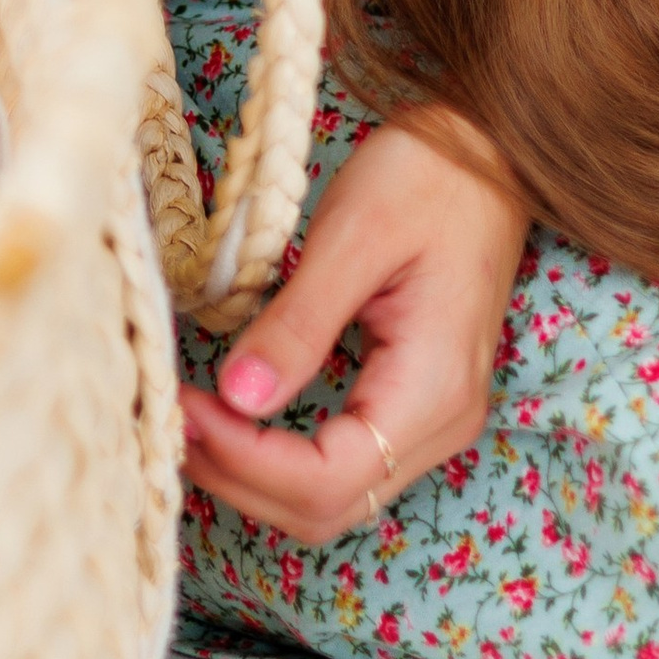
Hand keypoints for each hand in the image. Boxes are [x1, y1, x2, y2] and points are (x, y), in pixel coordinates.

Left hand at [177, 116, 530, 543]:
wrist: (487, 151)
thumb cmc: (428, 177)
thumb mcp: (354, 236)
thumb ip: (298, 323)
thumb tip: (238, 398)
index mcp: (434, 388)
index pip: (328, 478)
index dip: (245, 458)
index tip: (181, 403)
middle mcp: (441, 424)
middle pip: (327, 507)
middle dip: (239, 477)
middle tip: (171, 416)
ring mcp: (431, 420)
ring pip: (332, 498)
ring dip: (253, 475)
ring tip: (189, 418)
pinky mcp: (411, 402)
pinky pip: (340, 463)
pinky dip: (277, 456)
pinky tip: (231, 416)